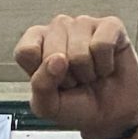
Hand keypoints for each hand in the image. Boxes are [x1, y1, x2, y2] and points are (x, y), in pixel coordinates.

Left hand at [14, 13, 137, 138]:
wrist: (111, 114)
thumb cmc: (76, 105)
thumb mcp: (49, 106)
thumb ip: (41, 86)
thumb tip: (57, 59)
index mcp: (36, 41)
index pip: (26, 51)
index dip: (40, 75)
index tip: (52, 83)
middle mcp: (58, 27)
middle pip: (54, 53)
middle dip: (68, 77)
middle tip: (76, 81)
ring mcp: (84, 23)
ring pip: (79, 52)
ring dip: (87, 73)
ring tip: (91, 74)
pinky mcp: (111, 25)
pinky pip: (102, 45)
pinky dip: (105, 65)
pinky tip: (106, 66)